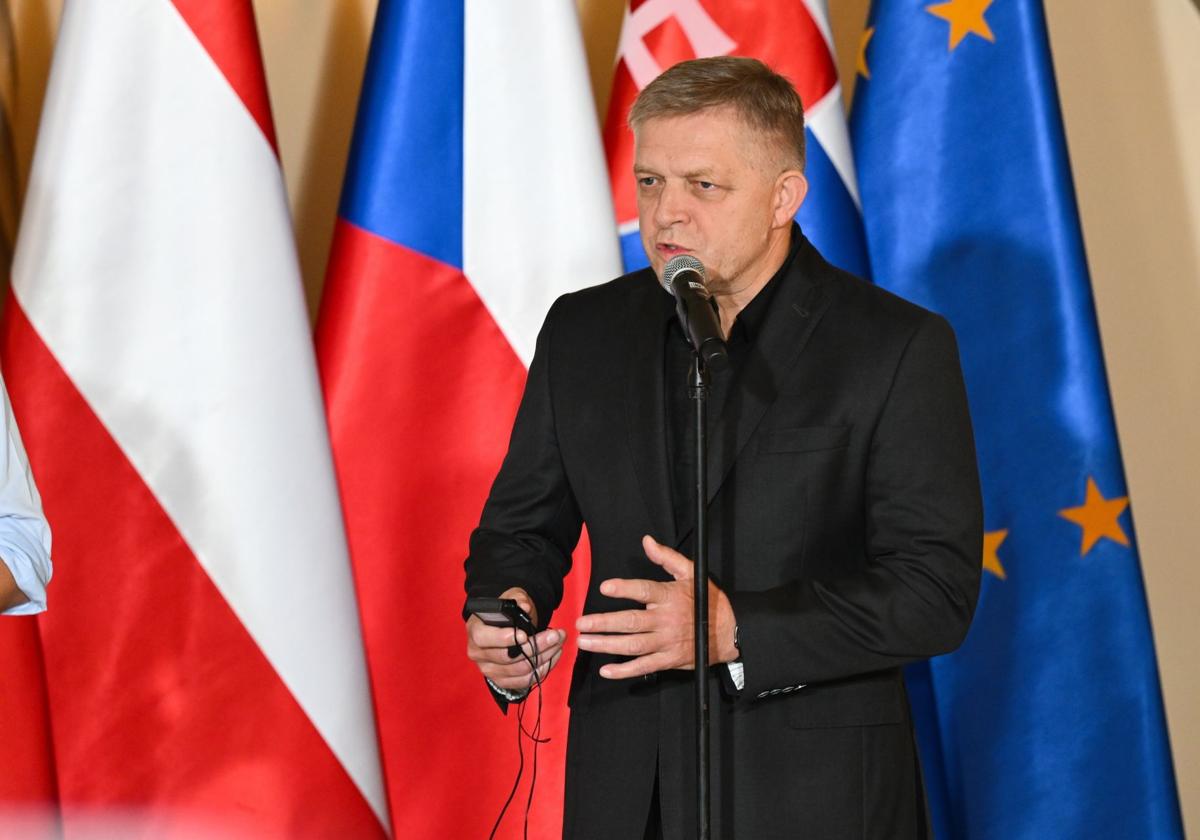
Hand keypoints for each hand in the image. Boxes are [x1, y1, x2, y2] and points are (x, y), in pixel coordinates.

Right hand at [466, 587, 565, 692]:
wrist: (505, 628)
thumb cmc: (506, 613)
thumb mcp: (511, 598)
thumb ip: (518, 599)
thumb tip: (525, 606)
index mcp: (475, 631)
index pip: (483, 638)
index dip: (503, 638)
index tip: (524, 634)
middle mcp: (478, 654)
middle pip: (507, 657)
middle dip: (536, 646)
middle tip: (555, 635)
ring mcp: (490, 670)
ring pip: (520, 669)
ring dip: (544, 656)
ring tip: (558, 642)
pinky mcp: (502, 681)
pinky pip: (525, 680)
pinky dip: (542, 669)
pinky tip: (553, 655)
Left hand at [575, 535, 736, 679]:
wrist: (729, 631)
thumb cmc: (706, 600)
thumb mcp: (691, 573)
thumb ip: (667, 557)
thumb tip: (647, 541)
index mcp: (669, 597)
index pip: (644, 591)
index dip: (625, 589)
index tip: (605, 587)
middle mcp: (666, 620)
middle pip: (632, 622)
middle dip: (604, 623)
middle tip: (582, 623)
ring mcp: (667, 642)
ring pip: (633, 645)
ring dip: (607, 645)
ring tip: (585, 642)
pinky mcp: (669, 660)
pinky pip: (644, 667)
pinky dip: (625, 671)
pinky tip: (606, 670)